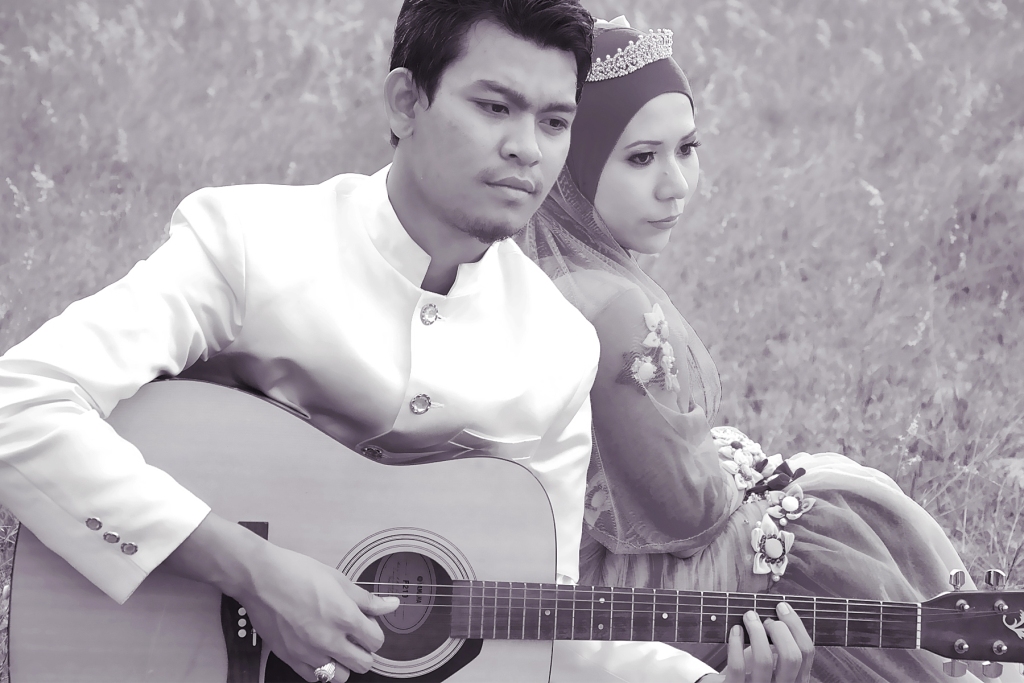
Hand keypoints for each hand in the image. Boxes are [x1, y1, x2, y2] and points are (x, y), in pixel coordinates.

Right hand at [164, 513, 399, 681]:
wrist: (261, 579)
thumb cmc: (298, 573)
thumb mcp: (339, 580)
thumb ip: (367, 599)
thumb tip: (392, 605)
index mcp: (345, 618)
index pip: (376, 641)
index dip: (374, 632)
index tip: (367, 624)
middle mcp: (329, 641)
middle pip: (364, 664)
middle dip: (364, 651)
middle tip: (354, 636)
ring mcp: (309, 653)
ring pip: (341, 676)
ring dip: (344, 663)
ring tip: (336, 645)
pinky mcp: (290, 659)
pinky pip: (315, 678)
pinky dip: (321, 669)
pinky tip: (318, 651)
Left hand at [699, 602, 813, 682]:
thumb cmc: (752, 671)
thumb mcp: (773, 660)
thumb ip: (779, 644)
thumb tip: (779, 612)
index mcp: (795, 678)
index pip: (806, 652)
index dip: (796, 625)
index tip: (782, 608)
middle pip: (791, 657)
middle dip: (779, 629)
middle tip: (766, 619)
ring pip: (763, 660)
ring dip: (756, 631)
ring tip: (749, 617)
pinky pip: (737, 666)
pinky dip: (735, 643)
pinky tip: (735, 630)